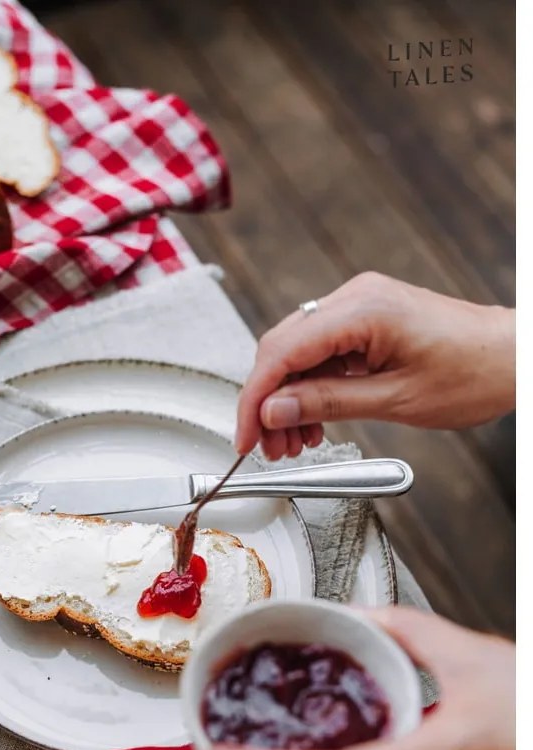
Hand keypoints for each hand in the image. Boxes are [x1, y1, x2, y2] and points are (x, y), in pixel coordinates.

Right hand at [236, 272, 514, 459]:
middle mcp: (355, 298)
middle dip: (269, 403)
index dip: (255, 399)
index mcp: (362, 311)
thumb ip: (326, 403)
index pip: (282, 353)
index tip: (246, 437)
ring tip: (294, 442)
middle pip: (283, 350)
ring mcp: (359, 306)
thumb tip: (274, 412)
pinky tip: (313, 420)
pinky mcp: (366, 320)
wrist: (513, 359)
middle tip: (270, 447)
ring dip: (289, 399)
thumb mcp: (394, 400)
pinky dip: (311, 388)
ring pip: (298, 354)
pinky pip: (322, 353)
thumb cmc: (473, 373)